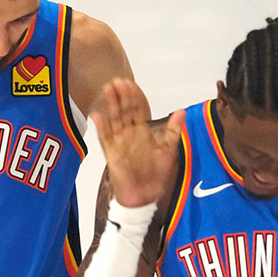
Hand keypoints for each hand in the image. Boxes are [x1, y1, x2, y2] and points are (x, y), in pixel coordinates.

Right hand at [88, 78, 184, 206]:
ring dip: (110, 105)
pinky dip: (100, 127)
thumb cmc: (155, 175)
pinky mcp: (111, 154)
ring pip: (113, 120)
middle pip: (123, 112)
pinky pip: (104, 138)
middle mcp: (128, 135)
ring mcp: (118, 143)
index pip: (136, 110)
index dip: (133, 97)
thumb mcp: (168, 151)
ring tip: (108, 90)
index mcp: (142, 132)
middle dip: (120, 96)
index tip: (130, 83)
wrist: (145, 195)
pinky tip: (96, 115)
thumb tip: (181, 111)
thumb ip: (172, 131)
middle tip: (117, 81)